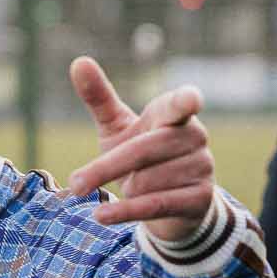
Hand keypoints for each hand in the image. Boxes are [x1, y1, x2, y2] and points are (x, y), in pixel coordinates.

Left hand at [67, 56, 216, 243]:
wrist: (172, 205)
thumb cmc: (140, 157)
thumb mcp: (118, 128)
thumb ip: (100, 97)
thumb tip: (79, 61)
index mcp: (174, 113)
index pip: (180, 104)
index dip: (185, 102)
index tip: (192, 100)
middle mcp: (194, 136)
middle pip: (144, 150)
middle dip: (107, 168)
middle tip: (74, 184)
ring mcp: (202, 167)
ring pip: (147, 181)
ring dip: (129, 189)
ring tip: (136, 188)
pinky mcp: (200, 198)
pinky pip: (155, 205)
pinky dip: (125, 211)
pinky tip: (100, 216)